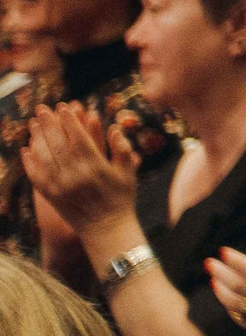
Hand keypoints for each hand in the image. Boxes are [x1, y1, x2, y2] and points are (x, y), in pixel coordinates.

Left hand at [22, 102, 137, 234]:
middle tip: (42, 109)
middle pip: (58, 144)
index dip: (69, 121)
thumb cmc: (121, 198)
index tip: (63, 107)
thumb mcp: (129, 172)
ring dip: (37, 139)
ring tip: (33, 124)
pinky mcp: (51, 196)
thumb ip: (122, 149)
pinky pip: (37, 176)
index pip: (78, 138)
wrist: (106, 228)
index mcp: (95, 167)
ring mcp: (60, 186)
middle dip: (49, 124)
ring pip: (45, 157)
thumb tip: (114, 127)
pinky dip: (30, 162)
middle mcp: (75, 175)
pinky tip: (26, 150)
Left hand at [204, 236, 245, 335]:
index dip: (236, 260)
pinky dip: (233, 311)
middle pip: (240, 287)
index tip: (224, 251)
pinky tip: (228, 303)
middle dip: (222, 273)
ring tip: (213, 281)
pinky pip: (245, 323)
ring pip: (238, 306)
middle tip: (209, 263)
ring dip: (222, 292)